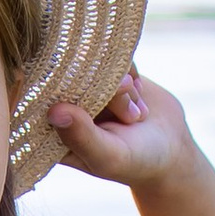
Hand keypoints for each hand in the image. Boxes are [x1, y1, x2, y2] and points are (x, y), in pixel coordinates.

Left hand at [48, 69, 206, 193]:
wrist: (172, 150)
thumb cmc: (137, 161)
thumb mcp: (109, 155)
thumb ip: (81, 136)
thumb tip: (54, 110)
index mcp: (53, 131)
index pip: (42, 101)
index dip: (68, 97)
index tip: (97, 108)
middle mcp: (65, 105)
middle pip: (72, 77)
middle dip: (108, 94)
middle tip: (131, 117)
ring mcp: (85, 86)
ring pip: (95, 63)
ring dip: (123, 87)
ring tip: (137, 115)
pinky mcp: (104, 70)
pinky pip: (112, 54)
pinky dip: (131, 73)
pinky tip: (139, 97)